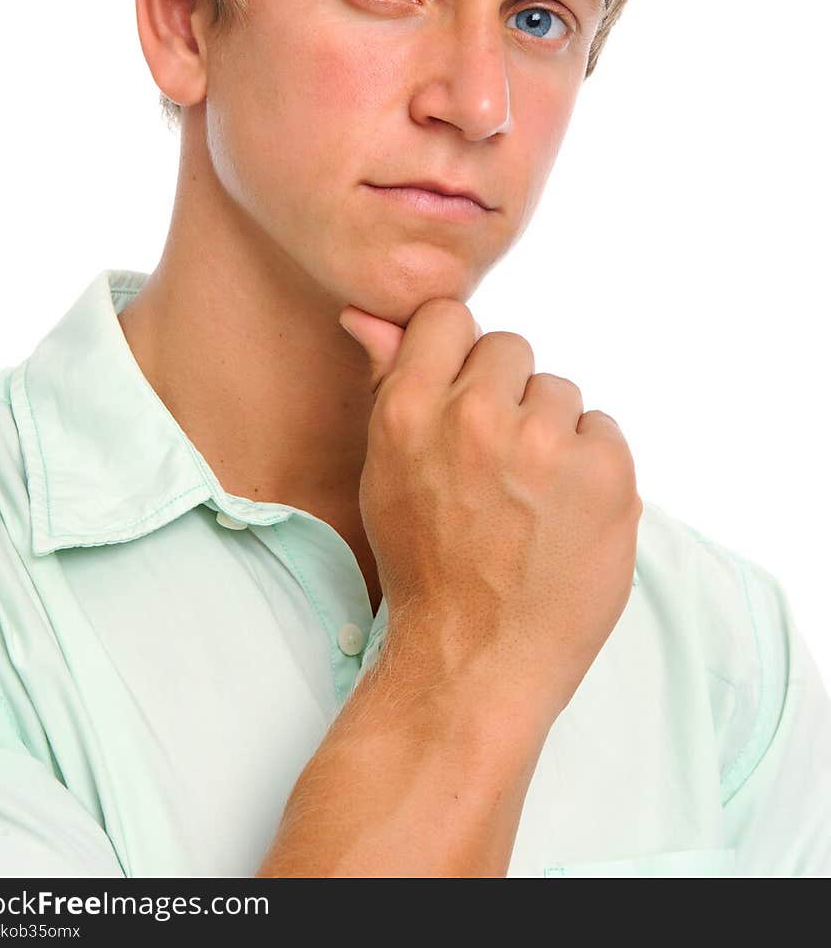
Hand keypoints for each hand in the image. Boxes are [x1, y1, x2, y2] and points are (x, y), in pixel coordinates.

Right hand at [338, 298, 642, 727]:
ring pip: (560, 391)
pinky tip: (565, 512)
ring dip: (552, 432)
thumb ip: (386, 382)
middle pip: (510, 349)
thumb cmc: (426, 565)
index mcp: (409, 410)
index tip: (464, 395)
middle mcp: (474, 416)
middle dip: (507, 395)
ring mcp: (544, 443)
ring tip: (531, 496)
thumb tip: (368, 315)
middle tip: (497, 463)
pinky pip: (604, 429)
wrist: (477, 658)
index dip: (460, 354)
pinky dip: (591, 466)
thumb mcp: (388, 470)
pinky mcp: (605, 472)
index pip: (448, 316)